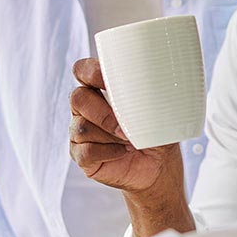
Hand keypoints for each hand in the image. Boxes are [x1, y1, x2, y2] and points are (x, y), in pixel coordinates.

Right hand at [68, 58, 181, 193]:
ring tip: (130, 141)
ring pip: (82, 127)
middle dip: (103, 113)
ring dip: (109, 135)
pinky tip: (122, 151)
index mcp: (99, 89)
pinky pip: (85, 151)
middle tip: (125, 127)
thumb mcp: (156, 111)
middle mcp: (86, 108)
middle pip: (78, 98)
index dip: (92, 72)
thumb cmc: (154, 133)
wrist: (157, 165)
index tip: (112, 82)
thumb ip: (145, 96)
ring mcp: (80, 131)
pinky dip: (107, 152)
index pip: (82, 71)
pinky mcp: (81, 154)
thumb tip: (144, 89)